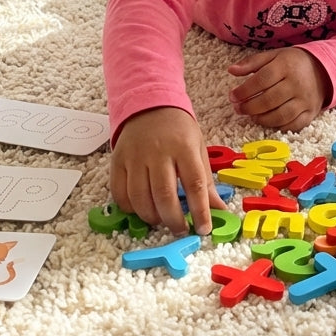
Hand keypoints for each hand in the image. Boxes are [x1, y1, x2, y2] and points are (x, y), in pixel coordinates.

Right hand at [109, 107, 225, 235]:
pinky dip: (130, 208)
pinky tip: (141, 209)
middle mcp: (158, 152)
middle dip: (174, 220)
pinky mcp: (117, 161)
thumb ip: (206, 181)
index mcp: (184, 147)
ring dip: (152, 217)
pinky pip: (119, 193)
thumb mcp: (198, 149)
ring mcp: (134, 156)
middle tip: (180, 229)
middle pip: (164, 195)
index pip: (194, 184)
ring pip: (140, 198)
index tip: (204, 229)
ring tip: (162, 220)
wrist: (150, 105)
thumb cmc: (178, 131)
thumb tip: (218, 210)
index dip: (200, 211)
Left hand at [227, 47, 331, 131]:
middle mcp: (297, 84)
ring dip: (261, 118)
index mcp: (286, 66)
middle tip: (238, 108)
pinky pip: (293, 125)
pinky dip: (278, 126)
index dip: (244, 90)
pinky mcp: (310, 113)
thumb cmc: (292, 63)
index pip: (261, 80)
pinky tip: (267, 121)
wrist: (322, 69)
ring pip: (280, 115)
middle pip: (269, 100)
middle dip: (249, 107)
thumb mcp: (273, 56)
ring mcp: (305, 100)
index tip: (232, 96)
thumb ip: (252, 62)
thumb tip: (231, 70)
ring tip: (251, 115)